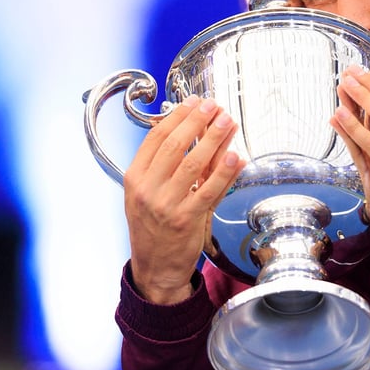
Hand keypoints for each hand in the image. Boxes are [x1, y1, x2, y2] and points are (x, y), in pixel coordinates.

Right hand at [123, 95, 245, 303]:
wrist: (155, 267)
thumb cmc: (155, 227)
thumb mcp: (150, 193)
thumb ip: (169, 166)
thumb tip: (195, 133)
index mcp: (135, 178)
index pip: (156, 138)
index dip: (177, 116)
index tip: (194, 102)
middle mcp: (147, 189)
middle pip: (174, 145)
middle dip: (197, 121)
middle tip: (214, 106)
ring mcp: (166, 205)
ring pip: (193, 164)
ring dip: (214, 139)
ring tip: (228, 122)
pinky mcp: (187, 219)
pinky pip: (209, 190)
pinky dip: (224, 172)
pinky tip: (235, 156)